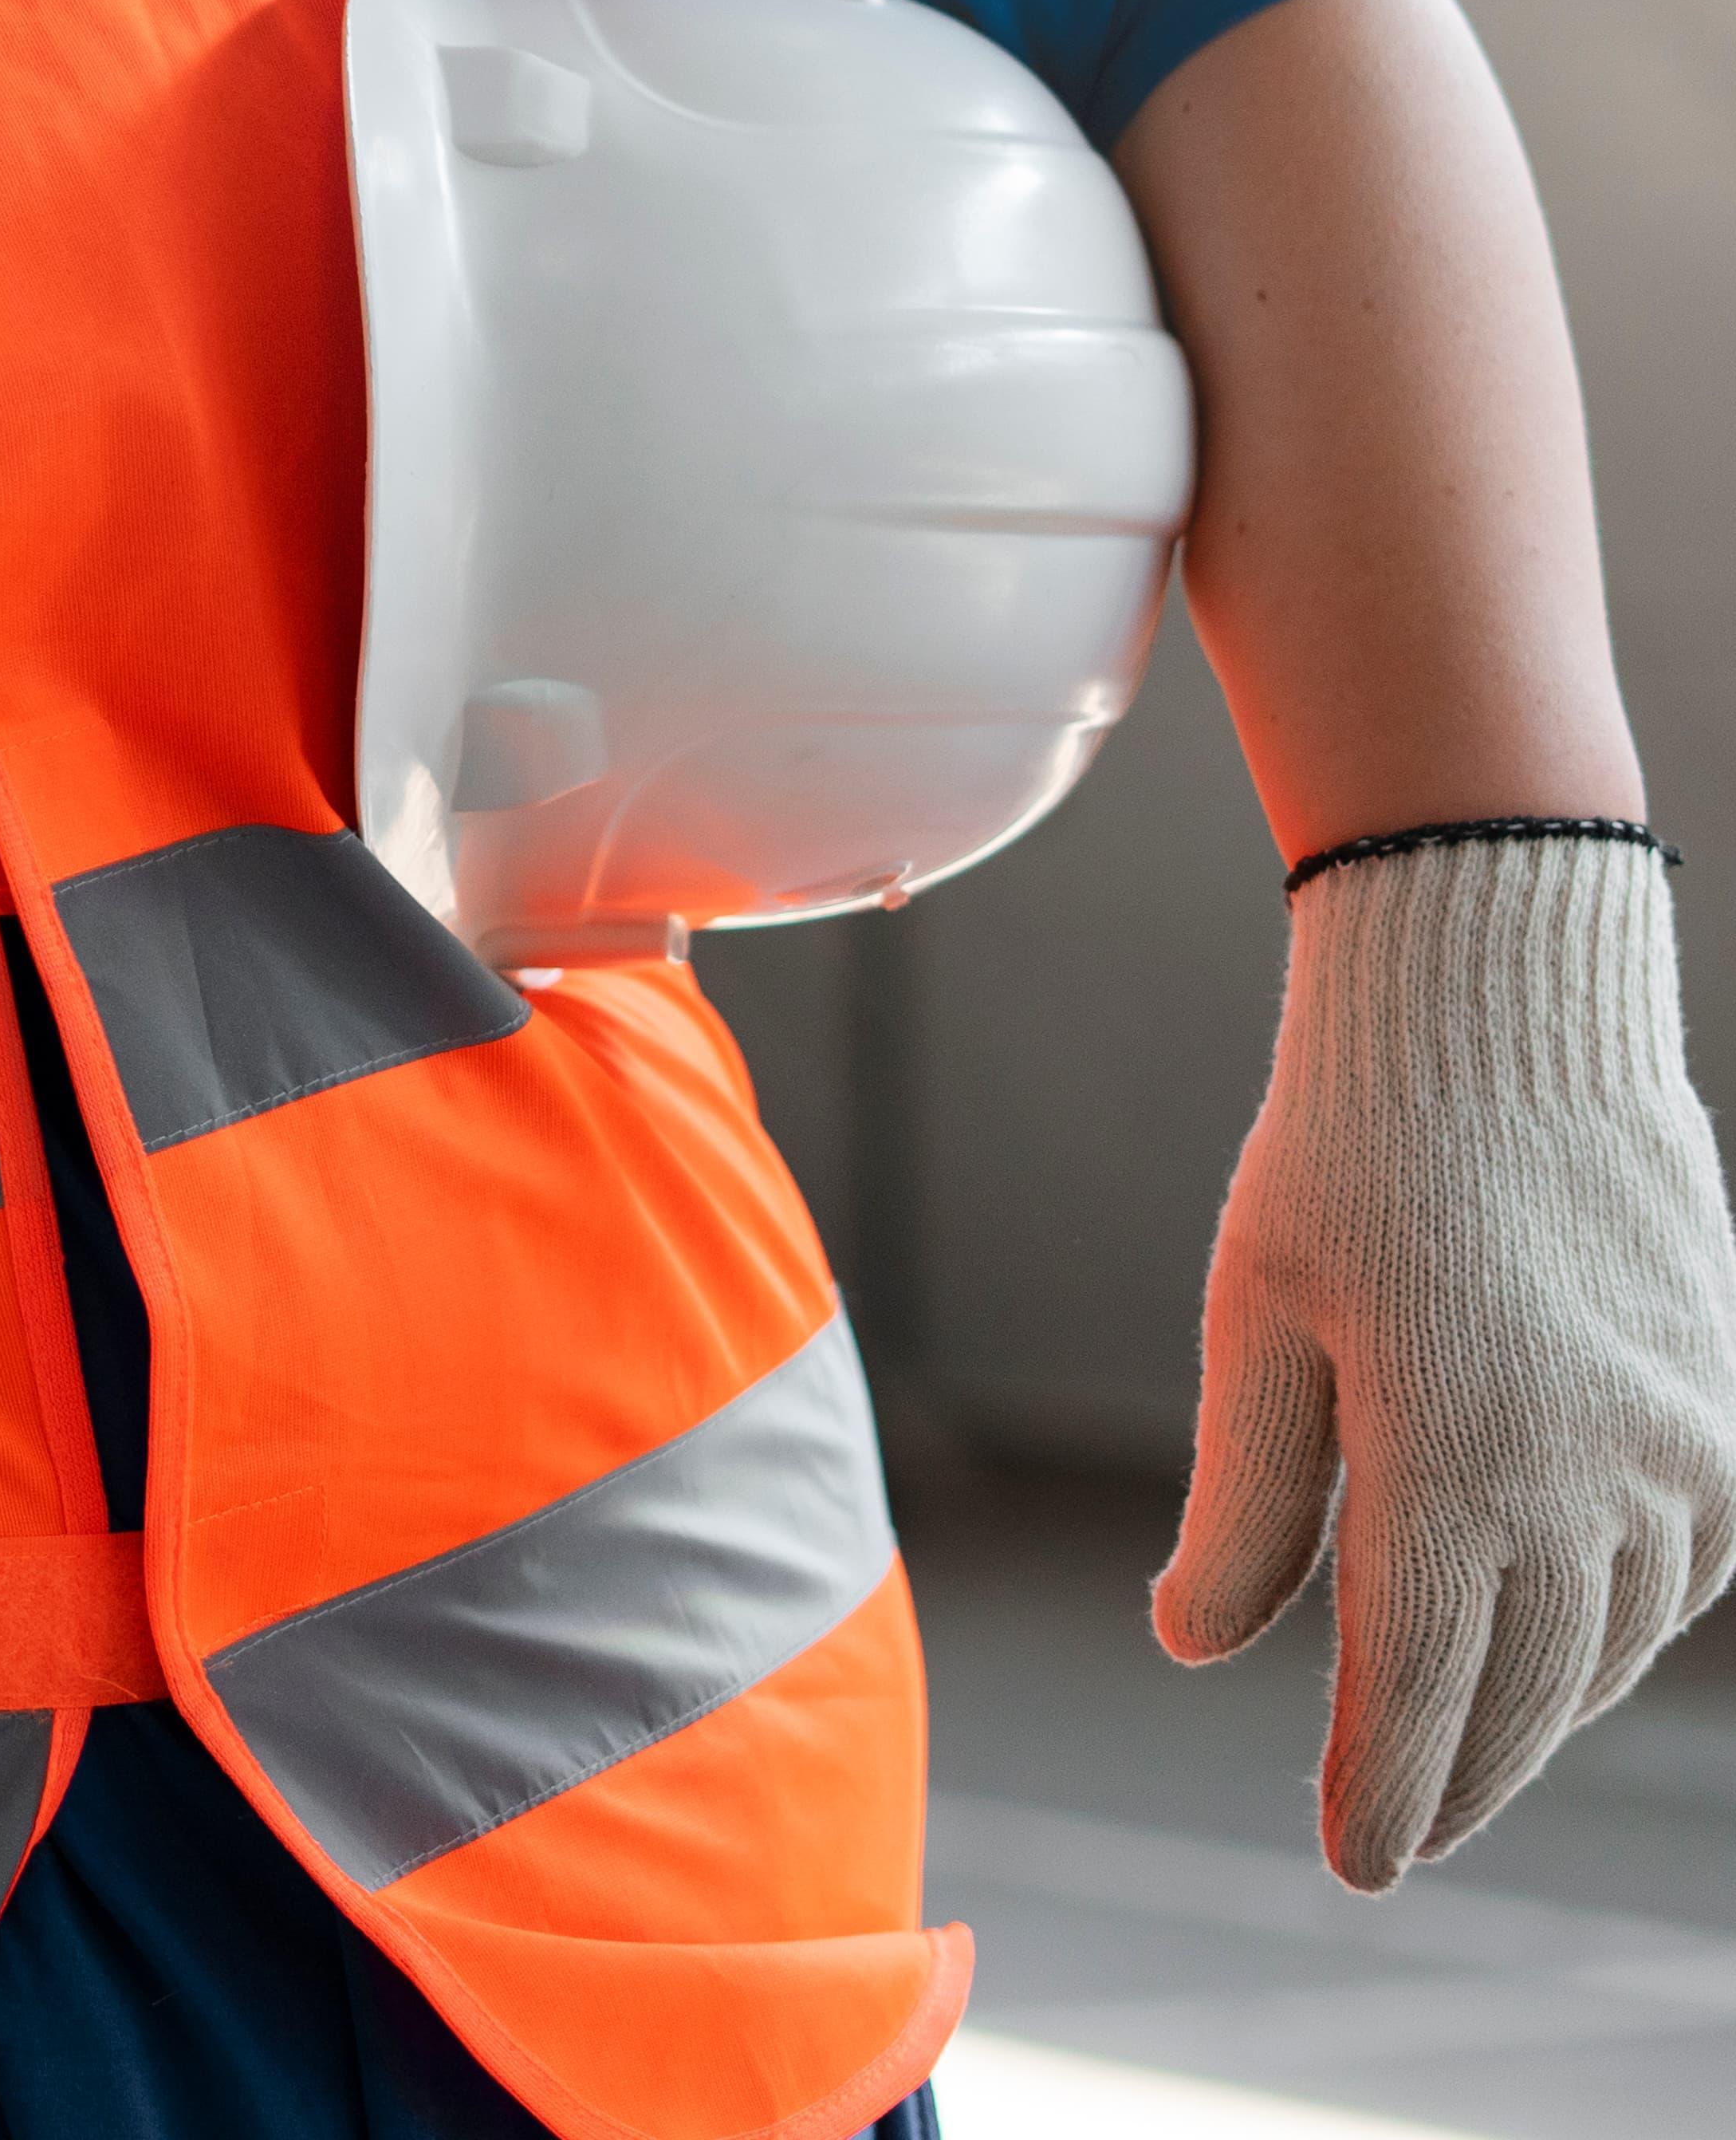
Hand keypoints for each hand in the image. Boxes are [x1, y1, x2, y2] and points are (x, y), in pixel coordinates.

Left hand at [1155, 829, 1735, 1885]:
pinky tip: (1565, 1647)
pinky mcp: (1727, 1416)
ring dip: (1541, 1712)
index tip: (1351, 1863)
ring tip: (1465, 1751)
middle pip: (1521, 1695)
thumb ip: (1243, 1502)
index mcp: (1452, 1469)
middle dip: (1455, 1780)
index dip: (1385, 1792)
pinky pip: (1686, 1576)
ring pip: (1610, 1649)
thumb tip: (1197, 1650)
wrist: (1503, 1017)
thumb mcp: (1257, 1321)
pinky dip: (1620, 1634)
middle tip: (1398, 1837)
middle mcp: (1588, 1484)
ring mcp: (1681, 1455)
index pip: (1417, 1693)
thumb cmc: (1344, 1156)